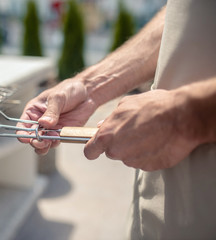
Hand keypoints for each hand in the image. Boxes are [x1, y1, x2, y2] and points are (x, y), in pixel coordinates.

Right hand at [17, 78, 96, 154]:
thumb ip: (51, 111)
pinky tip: (59, 138)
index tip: (27, 138)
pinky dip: (55, 144)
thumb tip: (43, 123)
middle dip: (35, 141)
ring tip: (52, 140)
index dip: (22, 134)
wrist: (86, 93)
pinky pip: (55, 143)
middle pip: (31, 137)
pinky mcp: (61, 133)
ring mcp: (50, 129)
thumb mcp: (58, 97)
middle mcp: (39, 122)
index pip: (22, 125)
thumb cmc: (68, 90)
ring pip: (42, 143)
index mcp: (33, 111)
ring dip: (45, 145)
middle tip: (43, 141)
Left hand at [84, 89, 199, 170]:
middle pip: (112, 152)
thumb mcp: (126, 104)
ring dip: (135, 149)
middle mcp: (117, 152)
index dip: (93, 150)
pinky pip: (144, 161)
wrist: (182, 116)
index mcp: (107, 136)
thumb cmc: (153, 106)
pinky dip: (148, 154)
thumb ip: (110, 118)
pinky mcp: (149, 167)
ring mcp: (133, 161)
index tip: (96, 148)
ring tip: (149, 133)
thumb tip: (101, 126)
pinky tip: (158, 141)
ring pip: (128, 157)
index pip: (89, 152)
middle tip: (134, 131)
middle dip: (119, 145)